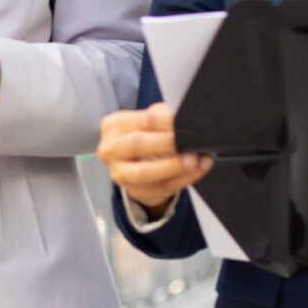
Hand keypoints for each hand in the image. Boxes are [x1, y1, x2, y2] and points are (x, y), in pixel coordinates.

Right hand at [97, 103, 213, 217]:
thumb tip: (183, 116)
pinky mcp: (135, 191)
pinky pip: (161, 187)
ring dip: (173, 166)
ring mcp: (119, 173)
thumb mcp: (149, 122)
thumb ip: (162, 116)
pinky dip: (184, 178)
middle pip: (136, 144)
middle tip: (191, 141)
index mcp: (113, 126)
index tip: (187, 122)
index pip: (143, 120)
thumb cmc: (145, 138)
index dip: (168, 122)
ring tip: (194, 160)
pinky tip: (197, 169)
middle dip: (167, 143)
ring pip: (144, 172)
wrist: (136, 165)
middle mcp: (110, 149)